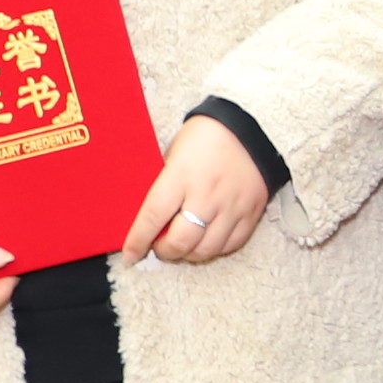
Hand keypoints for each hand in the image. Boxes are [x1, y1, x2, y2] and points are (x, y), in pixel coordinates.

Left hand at [122, 115, 273, 268]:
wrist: (252, 128)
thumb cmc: (206, 138)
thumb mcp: (174, 152)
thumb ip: (164, 185)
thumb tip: (152, 217)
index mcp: (181, 176)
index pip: (153, 217)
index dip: (138, 240)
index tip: (131, 254)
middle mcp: (207, 195)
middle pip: (181, 241)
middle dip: (165, 251)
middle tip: (160, 246)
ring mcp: (231, 207)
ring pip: (206, 249)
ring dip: (189, 254)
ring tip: (183, 245)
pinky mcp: (251, 213)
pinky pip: (231, 245)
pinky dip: (214, 248)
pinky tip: (206, 240)